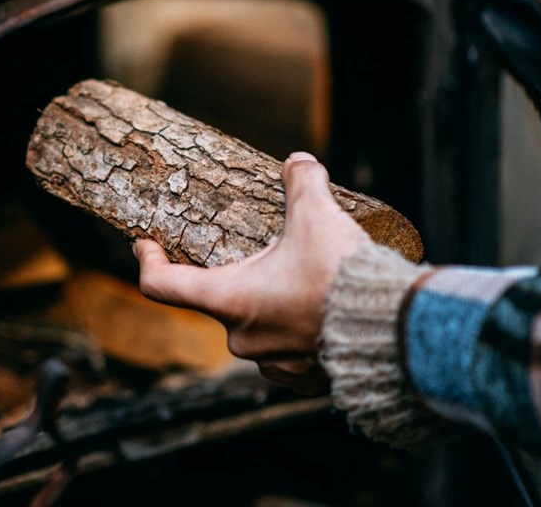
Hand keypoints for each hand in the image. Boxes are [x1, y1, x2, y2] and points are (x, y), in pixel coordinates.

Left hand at [134, 152, 371, 394]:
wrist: (394, 328)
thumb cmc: (343, 273)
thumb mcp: (317, 214)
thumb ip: (301, 181)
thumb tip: (297, 162)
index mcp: (230, 299)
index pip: (162, 285)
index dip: (148, 261)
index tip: (146, 244)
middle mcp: (242, 338)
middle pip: (219, 300)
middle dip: (237, 274)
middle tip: (268, 251)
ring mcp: (273, 363)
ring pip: (256, 326)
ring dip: (268, 304)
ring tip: (302, 281)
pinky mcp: (304, 379)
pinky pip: (286, 351)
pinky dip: (295, 330)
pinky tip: (319, 313)